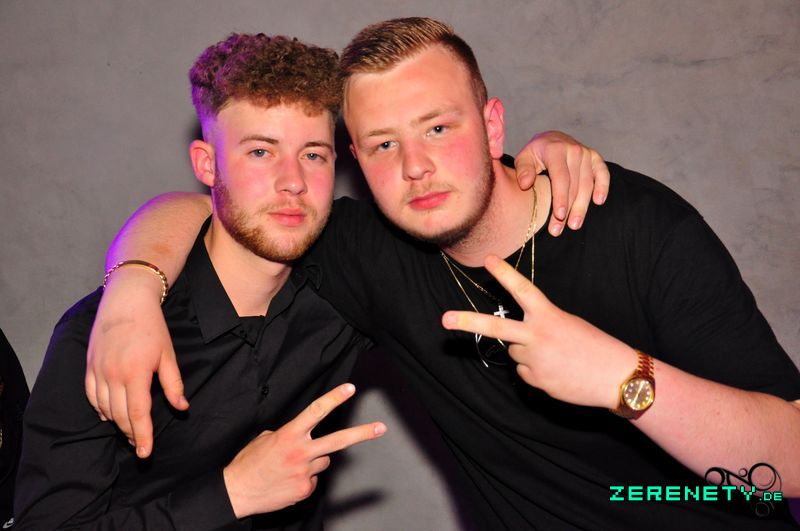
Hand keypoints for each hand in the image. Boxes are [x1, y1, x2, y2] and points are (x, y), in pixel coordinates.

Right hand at [86, 267, 186, 457]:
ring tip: (129, 432)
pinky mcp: (90, 366)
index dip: (142, 436)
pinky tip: (108, 415)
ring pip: (104, 408)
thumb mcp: (168, 354)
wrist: (126, 301)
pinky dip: (100, 409)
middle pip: (120, 416)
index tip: (145, 452)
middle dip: (130, 434)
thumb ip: (173, 383)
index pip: (137, 414)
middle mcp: (113, 375)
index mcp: (136, 373)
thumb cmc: (152, 327)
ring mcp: (98, 371)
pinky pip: (91, 396)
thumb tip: (182, 407)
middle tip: (140, 444)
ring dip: (116, 423)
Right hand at [223, 383, 386, 517]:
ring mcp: (305, 472)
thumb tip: (302, 436)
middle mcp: (300, 452)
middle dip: (362, 433)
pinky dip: (305, 478)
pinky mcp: (305, 489)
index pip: (316, 411)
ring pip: (323, 460)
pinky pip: (314, 479)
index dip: (334, 398)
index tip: (349, 388)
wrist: (237, 491)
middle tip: (381, 427)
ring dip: (314, 460)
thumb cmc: (249, 463)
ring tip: (291, 465)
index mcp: (289, 434)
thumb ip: (288, 434)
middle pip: (338, 440)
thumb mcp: (265, 438)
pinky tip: (288, 479)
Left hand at [441, 255, 634, 408]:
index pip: (522, 290)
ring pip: (515, 353)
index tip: (487, 259)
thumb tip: (515, 344)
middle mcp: (537, 336)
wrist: (616, 378)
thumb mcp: (568, 325)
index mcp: (549, 316)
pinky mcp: (536, 381)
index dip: (504, 274)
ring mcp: (534, 360)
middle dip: (468, 322)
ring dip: (529, 353)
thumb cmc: (595, 347)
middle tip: (445, 320)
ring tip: (557, 357)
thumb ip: (539, 327)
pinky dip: (536, 372)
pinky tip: (557, 372)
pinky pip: (524, 373)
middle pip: (496, 327)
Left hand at [514, 131, 609, 235]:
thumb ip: (523, 170)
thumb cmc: (535, 153)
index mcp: (555, 149)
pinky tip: (599, 201)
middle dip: (568, 209)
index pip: (560, 177)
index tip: (558, 215)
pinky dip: (603, 186)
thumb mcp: (524, 158)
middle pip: (574, 185)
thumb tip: (526, 184)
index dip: (560, 197)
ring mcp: (586, 154)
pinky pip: (603, 173)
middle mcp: (573, 150)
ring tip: (575, 224)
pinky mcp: (595, 158)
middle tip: (559, 229)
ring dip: (582, 206)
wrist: (551, 139)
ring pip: (587, 184)